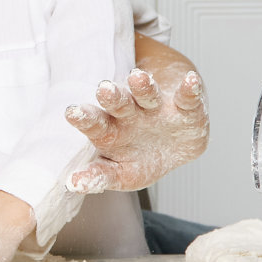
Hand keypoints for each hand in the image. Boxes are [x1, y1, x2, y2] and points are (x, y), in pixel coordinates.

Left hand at [65, 67, 207, 192]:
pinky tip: (190, 81)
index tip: (72, 112)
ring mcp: (157, 108)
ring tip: (138, 78)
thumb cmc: (139, 159)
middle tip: (104, 88)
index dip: (85, 118)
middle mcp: (130, 114)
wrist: (174, 147)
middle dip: (112, 96)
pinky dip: (189, 90)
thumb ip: (99, 176)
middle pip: (118, 102)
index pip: (95, 123)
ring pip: (147, 94)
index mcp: (110, 129)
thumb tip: (72, 184)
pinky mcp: (184, 108)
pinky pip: (186, 98)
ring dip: (143, 86)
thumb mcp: (120, 174)